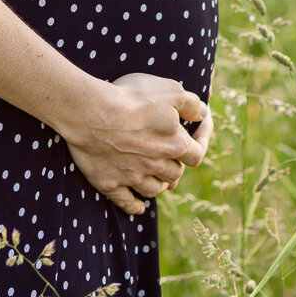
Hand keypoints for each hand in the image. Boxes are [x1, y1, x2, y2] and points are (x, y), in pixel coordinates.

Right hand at [57, 73, 211, 214]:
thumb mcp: (169, 91)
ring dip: (159, 184)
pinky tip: (139, 205)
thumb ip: (191, 104)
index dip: (203, 139)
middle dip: (176, 163)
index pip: (198, 153)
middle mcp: (157, 166)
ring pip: (155, 190)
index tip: (202, 126)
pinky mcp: (110, 184)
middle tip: (172, 153)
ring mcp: (133, 178)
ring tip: (158, 176)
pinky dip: (135, 205)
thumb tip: (203, 114)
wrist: (92, 112)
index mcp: (174, 145)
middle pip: (175, 173)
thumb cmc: (132, 98)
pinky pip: (127, 203)